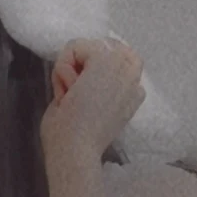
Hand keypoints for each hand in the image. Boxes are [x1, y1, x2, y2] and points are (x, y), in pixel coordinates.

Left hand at [40, 37, 145, 159]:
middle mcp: (134, 77)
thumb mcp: (88, 107)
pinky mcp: (109, 60)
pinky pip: (74, 46)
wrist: (74, 151)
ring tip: (71, 96)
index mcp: (132, 92)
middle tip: (74, 96)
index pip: (107, 58)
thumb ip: (90, 88)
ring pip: (84, 46)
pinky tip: (69, 91)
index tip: (80, 99)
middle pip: (96, 48)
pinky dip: (62, 67)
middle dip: (77, 67)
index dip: (84, 73)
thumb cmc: (73, 137)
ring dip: (68, 68)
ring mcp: (124, 66)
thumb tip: (75, 77)